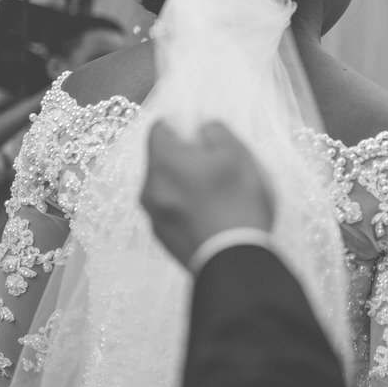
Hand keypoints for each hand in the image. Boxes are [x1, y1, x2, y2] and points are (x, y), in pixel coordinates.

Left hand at [141, 121, 274, 268]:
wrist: (234, 261)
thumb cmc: (237, 204)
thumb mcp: (237, 155)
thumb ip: (216, 132)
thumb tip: (204, 129)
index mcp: (164, 162)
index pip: (158, 128)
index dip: (179, 125)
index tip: (200, 134)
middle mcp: (149, 187)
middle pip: (161, 160)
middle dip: (184, 158)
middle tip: (215, 166)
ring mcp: (153, 215)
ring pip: (166, 187)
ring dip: (185, 184)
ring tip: (216, 195)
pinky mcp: (162, 238)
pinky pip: (171, 211)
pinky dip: (185, 207)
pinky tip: (211, 215)